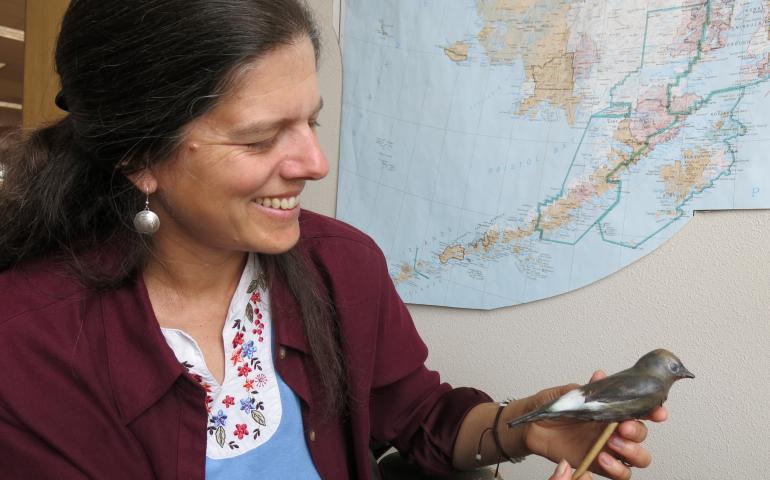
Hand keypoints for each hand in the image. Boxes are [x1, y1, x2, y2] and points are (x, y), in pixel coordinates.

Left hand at [519, 371, 666, 479]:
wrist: (532, 426)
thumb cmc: (550, 408)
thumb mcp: (566, 394)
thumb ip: (586, 389)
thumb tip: (600, 376)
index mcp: (612, 409)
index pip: (641, 410)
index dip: (654, 411)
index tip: (657, 413)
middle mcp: (614, 429)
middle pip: (642, 435)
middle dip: (637, 431)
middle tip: (622, 426)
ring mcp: (608, 448)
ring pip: (638, 457)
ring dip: (632, 452)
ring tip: (612, 443)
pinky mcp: (598, 464)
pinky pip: (620, 473)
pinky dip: (616, 468)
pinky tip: (603, 458)